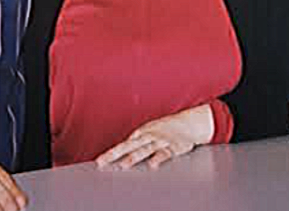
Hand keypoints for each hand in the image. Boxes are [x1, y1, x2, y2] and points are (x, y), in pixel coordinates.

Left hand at [95, 104, 214, 170]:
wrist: (189, 122)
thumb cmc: (166, 128)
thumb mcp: (150, 130)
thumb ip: (138, 140)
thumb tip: (124, 147)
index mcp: (141, 133)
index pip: (123, 144)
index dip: (111, 153)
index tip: (99, 161)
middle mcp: (148, 136)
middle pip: (128, 146)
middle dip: (114, 154)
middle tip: (102, 162)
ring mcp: (160, 141)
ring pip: (144, 150)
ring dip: (134, 157)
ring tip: (123, 165)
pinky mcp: (173, 146)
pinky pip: (165, 153)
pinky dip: (158, 158)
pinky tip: (152, 165)